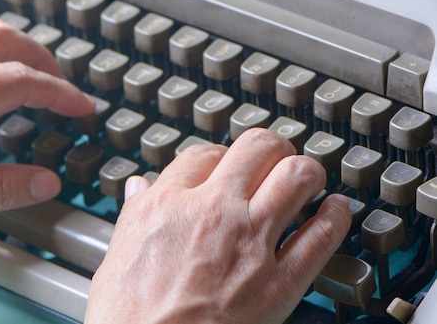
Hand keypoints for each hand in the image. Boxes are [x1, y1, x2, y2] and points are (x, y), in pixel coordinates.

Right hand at [85, 128, 350, 323]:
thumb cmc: (127, 314)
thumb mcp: (117, 251)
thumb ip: (134, 212)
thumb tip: (139, 188)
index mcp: (168, 203)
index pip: (203, 153)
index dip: (217, 155)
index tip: (223, 165)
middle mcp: (213, 211)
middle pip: (257, 148)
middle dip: (270, 147)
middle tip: (273, 157)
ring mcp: (250, 242)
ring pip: (297, 176)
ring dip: (307, 170)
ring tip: (307, 176)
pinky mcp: (279, 282)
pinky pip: (322, 236)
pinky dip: (336, 217)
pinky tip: (336, 211)